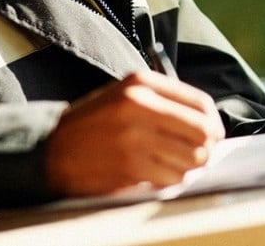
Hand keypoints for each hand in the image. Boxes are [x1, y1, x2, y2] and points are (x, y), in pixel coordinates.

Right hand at [44, 71, 224, 196]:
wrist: (52, 149)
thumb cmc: (94, 123)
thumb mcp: (125, 94)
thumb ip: (164, 101)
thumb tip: (208, 122)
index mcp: (142, 83)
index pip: (201, 104)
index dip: (212, 123)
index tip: (212, 134)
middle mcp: (140, 106)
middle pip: (203, 132)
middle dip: (206, 147)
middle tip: (198, 154)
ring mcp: (135, 138)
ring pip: (192, 158)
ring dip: (188, 166)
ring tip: (172, 164)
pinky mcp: (130, 166)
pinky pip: (172, 178)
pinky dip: (170, 180)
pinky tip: (156, 174)